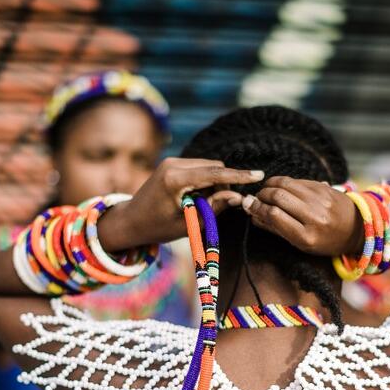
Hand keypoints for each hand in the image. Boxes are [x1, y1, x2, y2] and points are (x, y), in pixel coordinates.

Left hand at [121, 157, 263, 245]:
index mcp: (175, 179)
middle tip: (218, 207)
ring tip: (201, 205)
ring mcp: (172, 161)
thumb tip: (238, 198)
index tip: (258, 175)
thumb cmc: (157, 228)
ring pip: (209, 166)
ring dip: (214, 183)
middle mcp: (173, 164)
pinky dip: (206, 181)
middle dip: (224, 184)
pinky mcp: (173, 163)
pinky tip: (196, 198)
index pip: (215, 173)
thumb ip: (214, 209)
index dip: (239, 175)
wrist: (130, 220)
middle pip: (214, 167)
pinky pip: (200, 168)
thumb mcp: (188, 224)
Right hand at [242, 177, 363, 255]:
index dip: (257, 208)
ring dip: (270, 185)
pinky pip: (297, 180)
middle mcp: (315, 216)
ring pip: (286, 183)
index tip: (248, 205)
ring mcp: (321, 199)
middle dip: (262, 195)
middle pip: (278, 196)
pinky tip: (281, 189)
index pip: (274, 215)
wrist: (356, 229)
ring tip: (266, 192)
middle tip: (256, 198)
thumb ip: (276, 229)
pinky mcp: (324, 187)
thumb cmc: (325, 241)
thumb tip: (252, 215)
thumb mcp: (301, 244)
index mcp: (307, 236)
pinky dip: (284, 183)